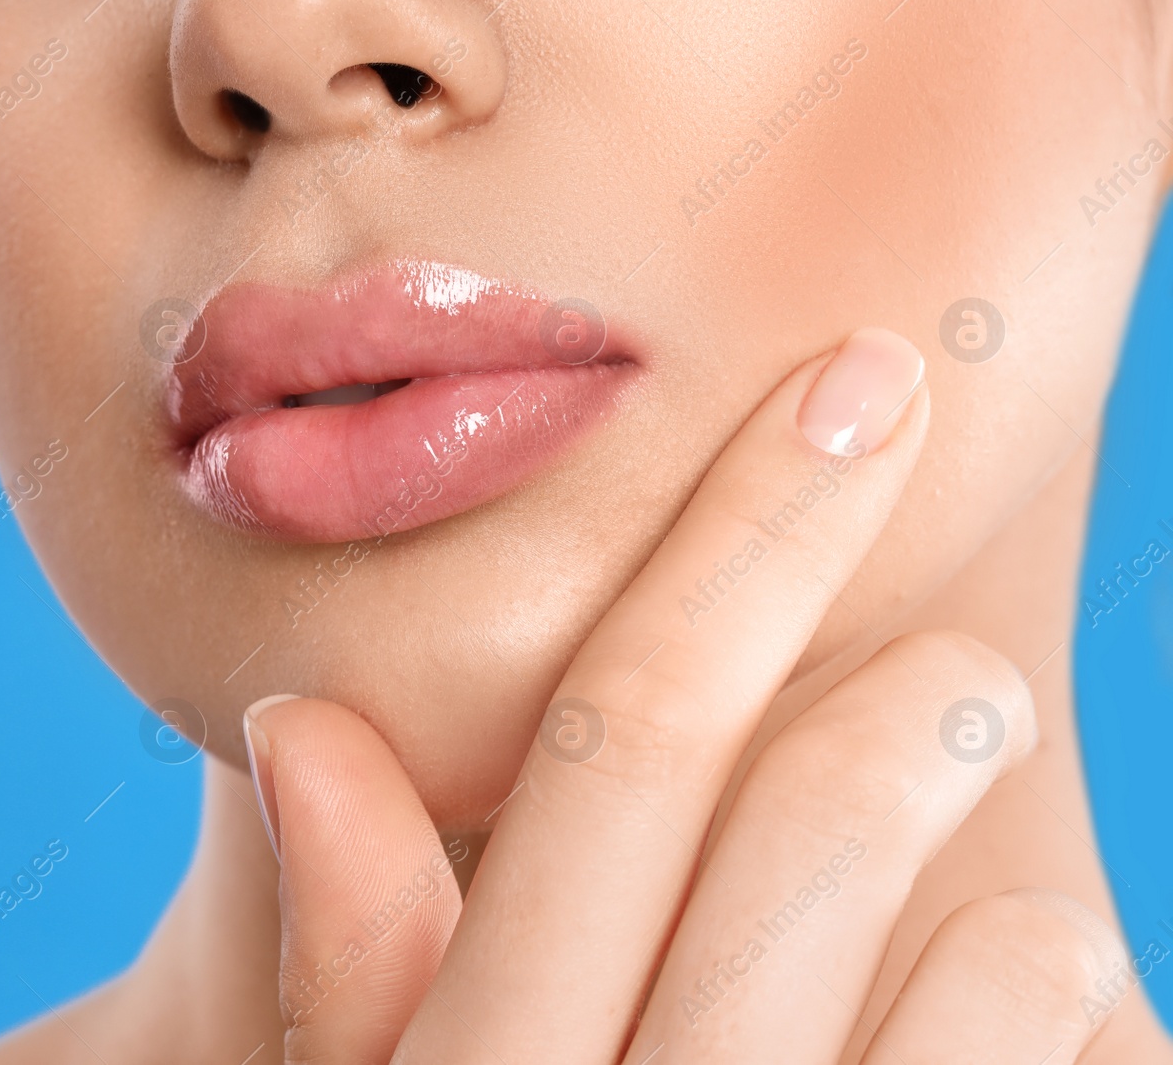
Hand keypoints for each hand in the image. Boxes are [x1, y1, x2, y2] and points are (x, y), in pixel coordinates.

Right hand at [243, 328, 1124, 1063]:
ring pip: (998, 981)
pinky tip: (1045, 1037)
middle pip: (797, 832)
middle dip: (898, 701)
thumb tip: (301, 725)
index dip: (738, 543)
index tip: (857, 384)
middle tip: (958, 675)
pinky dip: (1081, 1043)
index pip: (615, 747)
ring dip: (1029, 922)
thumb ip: (350, 968)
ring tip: (1016, 929)